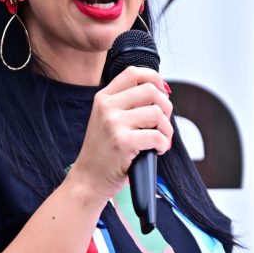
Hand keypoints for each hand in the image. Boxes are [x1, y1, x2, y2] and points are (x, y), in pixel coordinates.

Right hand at [69, 66, 172, 205]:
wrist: (88, 179)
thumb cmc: (102, 153)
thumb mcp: (106, 120)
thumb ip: (127, 104)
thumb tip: (161, 92)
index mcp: (104, 98)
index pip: (133, 73)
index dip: (154, 78)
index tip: (162, 92)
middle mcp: (107, 107)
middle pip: (150, 90)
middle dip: (165, 107)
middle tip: (162, 124)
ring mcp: (114, 123)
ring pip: (157, 113)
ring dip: (166, 129)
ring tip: (160, 140)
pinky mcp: (123, 142)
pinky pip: (157, 135)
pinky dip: (163, 144)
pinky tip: (156, 150)